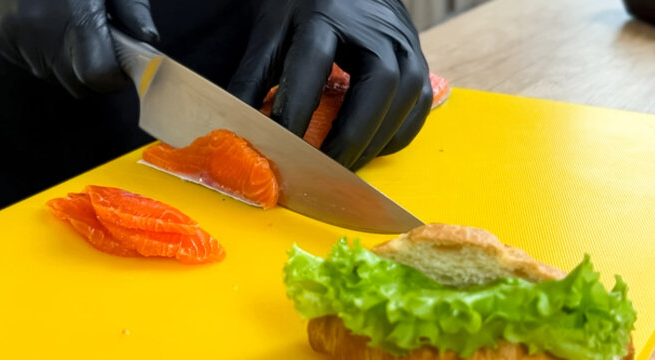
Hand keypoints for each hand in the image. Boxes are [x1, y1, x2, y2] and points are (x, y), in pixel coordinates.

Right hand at [0, 0, 158, 96]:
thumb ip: (131, 8)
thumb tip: (147, 41)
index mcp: (75, 14)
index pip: (98, 76)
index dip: (112, 74)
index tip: (118, 62)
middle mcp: (39, 30)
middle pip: (74, 82)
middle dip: (89, 68)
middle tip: (93, 38)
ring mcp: (10, 35)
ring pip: (48, 73)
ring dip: (60, 58)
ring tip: (61, 20)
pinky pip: (23, 61)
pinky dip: (35, 48)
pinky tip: (38, 16)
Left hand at [227, 0, 432, 169]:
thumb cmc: (304, 9)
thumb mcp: (271, 33)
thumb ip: (252, 80)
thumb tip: (235, 131)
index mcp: (326, 14)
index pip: (314, 66)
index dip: (297, 113)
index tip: (281, 148)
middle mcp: (374, 27)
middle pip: (377, 84)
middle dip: (350, 135)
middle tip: (324, 169)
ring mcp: (404, 42)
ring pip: (405, 97)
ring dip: (375, 140)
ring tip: (344, 164)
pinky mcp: (419, 58)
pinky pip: (418, 106)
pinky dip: (394, 135)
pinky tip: (369, 147)